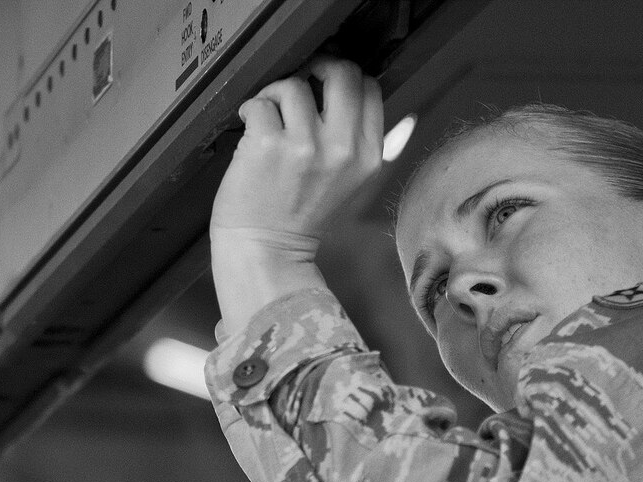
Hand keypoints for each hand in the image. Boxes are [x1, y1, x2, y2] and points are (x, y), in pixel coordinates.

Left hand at [210, 58, 383, 334]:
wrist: (267, 252)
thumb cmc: (304, 217)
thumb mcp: (354, 185)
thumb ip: (367, 144)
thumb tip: (392, 109)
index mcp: (368, 156)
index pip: (370, 88)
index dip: (346, 78)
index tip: (326, 83)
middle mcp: (341, 148)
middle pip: (341, 73)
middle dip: (317, 68)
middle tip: (301, 82)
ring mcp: (304, 146)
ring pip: (294, 85)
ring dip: (275, 94)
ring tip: (269, 116)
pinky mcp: (268, 145)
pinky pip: (260, 103)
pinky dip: (250, 111)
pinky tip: (250, 130)